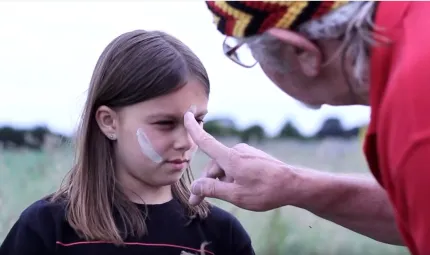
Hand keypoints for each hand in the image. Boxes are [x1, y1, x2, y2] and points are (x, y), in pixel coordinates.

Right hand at [184, 111, 298, 210]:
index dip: (194, 129)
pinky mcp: (253, 157)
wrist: (293, 184)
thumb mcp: (236, 195)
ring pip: (225, 168)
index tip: (186, 115)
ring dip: (221, 182)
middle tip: (198, 202)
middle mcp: (237, 151)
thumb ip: (213, 190)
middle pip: (214, 166)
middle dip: (206, 183)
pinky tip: (240, 190)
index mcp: (230, 158)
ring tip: (229, 197)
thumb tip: (195, 186)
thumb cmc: (265, 191)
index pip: (206, 141)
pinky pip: (235, 166)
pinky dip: (232, 177)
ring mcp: (246, 153)